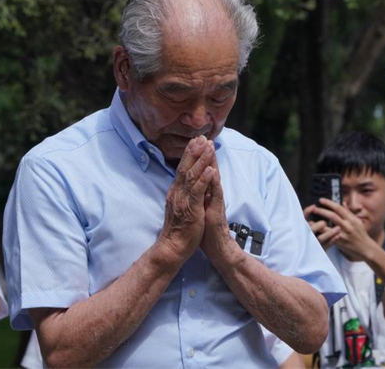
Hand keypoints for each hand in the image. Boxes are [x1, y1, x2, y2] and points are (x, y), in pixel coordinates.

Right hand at [156, 136, 214, 264]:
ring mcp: (183, 200)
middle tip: (201, 137)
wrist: (173, 247)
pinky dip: (204, 179)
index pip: (182, 168)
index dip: (189, 154)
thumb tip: (186, 182)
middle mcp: (178, 193)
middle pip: (185, 167)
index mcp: (176, 192)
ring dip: (201, 160)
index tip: (196, 141)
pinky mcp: (191, 209)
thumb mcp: (179, 206)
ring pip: (192, 176)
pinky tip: (210, 169)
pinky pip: (197, 191)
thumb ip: (183, 193)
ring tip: (209, 147)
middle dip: (194, 151)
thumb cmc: (179, 229)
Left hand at [199, 145, 235, 262]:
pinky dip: (214, 182)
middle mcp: (211, 194)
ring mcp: (215, 200)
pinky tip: (213, 171)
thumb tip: (192, 187)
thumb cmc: (206, 230)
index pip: (201, 172)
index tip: (194, 143)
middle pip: (208, 170)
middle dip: (205, 153)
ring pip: (214, 177)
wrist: (216, 247)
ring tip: (210, 147)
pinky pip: (216, 193)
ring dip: (212, 162)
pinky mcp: (217, 209)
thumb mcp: (198, 209)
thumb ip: (197, 196)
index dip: (198, 158)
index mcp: (204, 193)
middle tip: (204, 137)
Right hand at [303, 204, 336, 249]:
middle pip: (311, 230)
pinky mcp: (319, 251)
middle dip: (318, 225)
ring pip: (320, 239)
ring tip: (338, 228)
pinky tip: (337, 236)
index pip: (303, 219)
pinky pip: (326, 246)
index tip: (314, 206)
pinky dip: (332, 241)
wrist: (308, 252)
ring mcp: (313, 244)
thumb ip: (308, 216)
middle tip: (325, 222)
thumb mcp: (305, 225)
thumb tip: (314, 206)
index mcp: (303, 228)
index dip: (307, 212)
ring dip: (329, 233)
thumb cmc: (308, 234)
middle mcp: (307, 236)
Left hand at [311, 199, 375, 259]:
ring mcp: (343, 234)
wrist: (365, 248)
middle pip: (332, 216)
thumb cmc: (361, 233)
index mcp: (351, 218)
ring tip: (310, 219)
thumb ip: (349, 212)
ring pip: (329, 226)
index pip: (339, 208)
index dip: (329, 203)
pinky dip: (321, 232)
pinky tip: (315, 230)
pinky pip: (328, 236)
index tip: (321, 200)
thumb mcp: (357, 221)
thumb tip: (343, 202)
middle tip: (314, 208)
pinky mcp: (340, 242)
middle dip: (322, 211)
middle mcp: (348, 225)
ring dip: (319, 222)